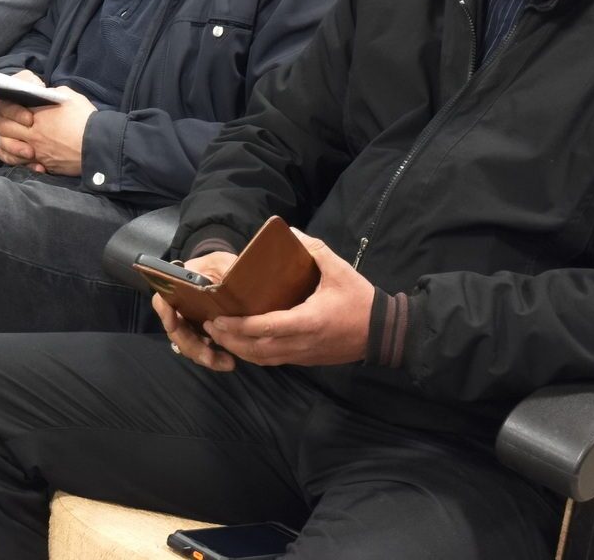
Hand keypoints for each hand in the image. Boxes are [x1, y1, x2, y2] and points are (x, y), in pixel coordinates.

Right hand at [0, 71, 46, 167]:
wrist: (39, 104)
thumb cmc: (32, 89)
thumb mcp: (30, 81)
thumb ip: (28, 82)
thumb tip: (34, 88)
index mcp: (3, 104)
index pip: (5, 108)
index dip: (16, 114)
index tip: (30, 119)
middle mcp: (1, 121)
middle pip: (3, 133)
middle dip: (16, 142)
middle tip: (31, 148)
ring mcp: (7, 136)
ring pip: (6, 148)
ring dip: (17, 154)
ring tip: (32, 157)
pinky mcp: (15, 149)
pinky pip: (13, 160)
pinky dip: (24, 164)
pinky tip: (38, 167)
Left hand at [0, 79, 93, 176]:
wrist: (97, 145)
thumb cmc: (84, 119)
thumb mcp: (69, 96)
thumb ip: (53, 95)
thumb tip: (45, 95)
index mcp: (37, 115)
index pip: (11, 110)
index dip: (0, 108)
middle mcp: (32, 134)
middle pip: (6, 129)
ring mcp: (37, 151)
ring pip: (11, 148)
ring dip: (1, 145)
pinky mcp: (45, 164)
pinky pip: (23, 163)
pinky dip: (13, 160)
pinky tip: (10, 157)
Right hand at [152, 251, 238, 370]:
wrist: (234, 275)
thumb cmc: (224, 266)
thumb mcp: (221, 262)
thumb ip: (217, 269)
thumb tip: (211, 286)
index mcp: (180, 287)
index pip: (162, 300)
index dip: (164, 313)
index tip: (173, 325)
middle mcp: (180, 307)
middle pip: (175, 330)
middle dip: (191, 346)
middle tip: (209, 357)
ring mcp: (190, 322)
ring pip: (187, 344)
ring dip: (203, 356)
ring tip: (227, 363)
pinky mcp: (202, 333)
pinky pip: (201, 348)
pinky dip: (212, 357)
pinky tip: (227, 360)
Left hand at [203, 230, 373, 366]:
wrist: (383, 333)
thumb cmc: (360, 300)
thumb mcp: (339, 269)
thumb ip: (315, 249)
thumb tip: (290, 232)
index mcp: (308, 321)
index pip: (267, 327)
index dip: (240, 325)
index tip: (219, 317)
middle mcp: (302, 343)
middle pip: (258, 348)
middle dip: (231, 339)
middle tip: (210, 325)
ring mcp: (303, 355)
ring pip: (264, 359)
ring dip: (239, 349)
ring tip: (220, 334)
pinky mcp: (306, 360)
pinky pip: (274, 361)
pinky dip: (254, 355)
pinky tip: (243, 344)